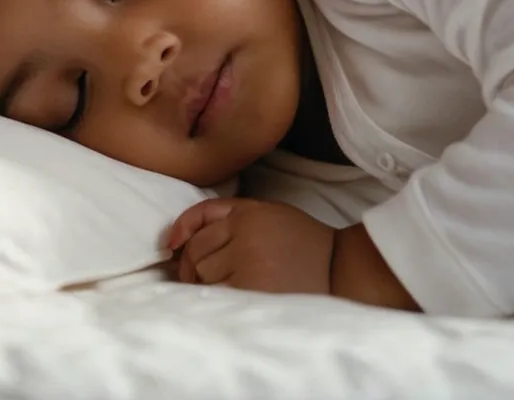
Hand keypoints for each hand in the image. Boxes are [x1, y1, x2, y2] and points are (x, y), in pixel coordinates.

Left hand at [165, 198, 334, 293]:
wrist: (341, 269)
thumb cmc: (302, 242)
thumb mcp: (267, 211)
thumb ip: (225, 213)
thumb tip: (176, 239)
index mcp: (247, 214)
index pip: (198, 226)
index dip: (183, 239)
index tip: (172, 250)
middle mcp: (245, 236)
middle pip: (196, 253)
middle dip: (195, 267)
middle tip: (206, 279)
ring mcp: (248, 264)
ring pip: (203, 276)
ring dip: (207, 285)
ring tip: (229, 289)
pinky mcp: (252, 291)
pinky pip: (217, 296)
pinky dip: (218, 301)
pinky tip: (233, 301)